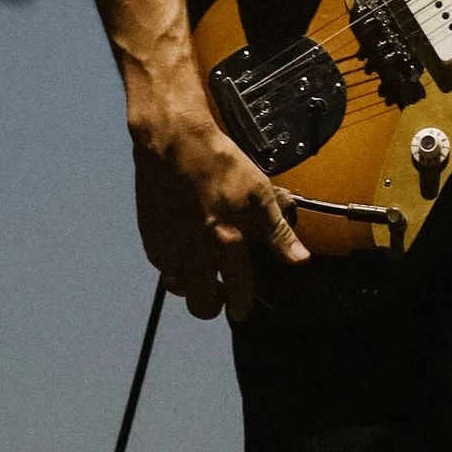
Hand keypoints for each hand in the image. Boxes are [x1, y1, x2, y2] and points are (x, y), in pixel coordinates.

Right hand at [126, 75, 306, 321]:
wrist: (174, 144)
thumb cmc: (221, 165)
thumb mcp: (260, 194)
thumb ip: (278, 233)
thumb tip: (300, 260)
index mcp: (226, 244)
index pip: (238, 295)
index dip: (243, 306)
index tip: (242, 307)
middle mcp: (196, 254)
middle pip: (202, 307)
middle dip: (214, 305)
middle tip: (221, 292)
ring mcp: (169, 249)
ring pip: (180, 289)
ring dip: (192, 286)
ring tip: (202, 268)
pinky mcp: (150, 239)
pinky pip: (162, 267)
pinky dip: (173, 265)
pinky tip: (184, 248)